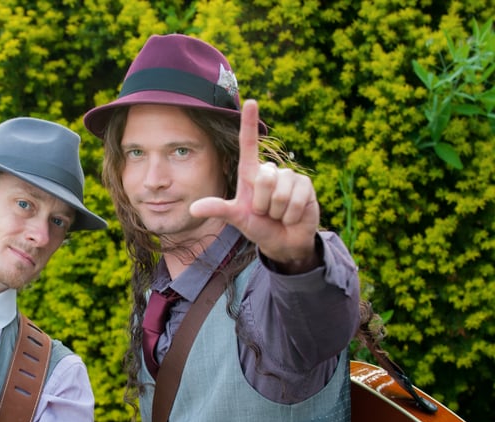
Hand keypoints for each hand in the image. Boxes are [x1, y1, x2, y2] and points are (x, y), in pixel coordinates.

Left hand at [190, 99, 320, 272]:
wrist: (283, 241)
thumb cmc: (258, 227)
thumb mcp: (236, 218)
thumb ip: (218, 210)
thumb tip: (194, 209)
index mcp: (251, 173)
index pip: (249, 144)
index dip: (250, 123)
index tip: (251, 101)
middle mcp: (270, 171)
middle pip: (263, 179)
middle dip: (262, 204)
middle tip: (264, 212)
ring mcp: (289, 177)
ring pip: (279, 192)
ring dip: (277, 211)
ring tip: (278, 214)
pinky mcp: (306, 186)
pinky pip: (295, 200)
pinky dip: (291, 214)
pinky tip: (291, 215)